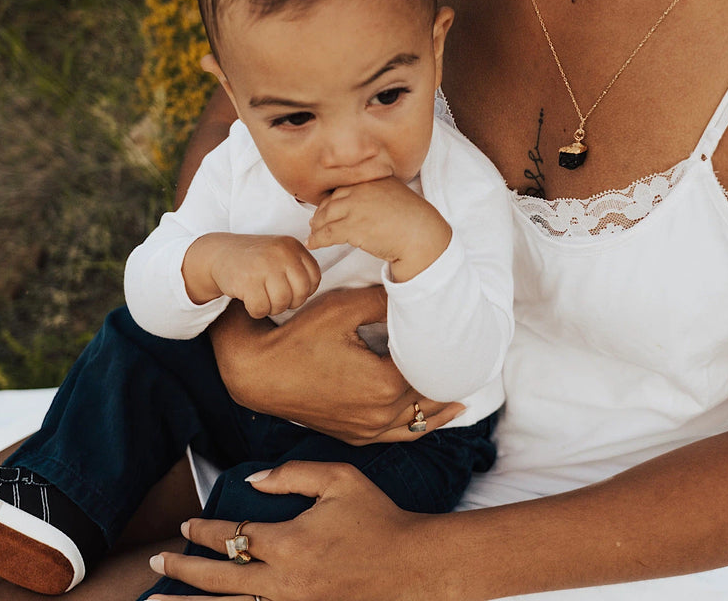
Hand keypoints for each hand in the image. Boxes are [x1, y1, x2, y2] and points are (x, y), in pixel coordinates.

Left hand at [147, 462, 440, 600]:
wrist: (414, 568)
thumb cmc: (379, 520)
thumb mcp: (339, 480)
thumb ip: (292, 475)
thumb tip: (250, 482)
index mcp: (290, 542)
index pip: (230, 536)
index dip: (202, 531)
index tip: (185, 526)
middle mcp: (284, 581)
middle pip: (218, 580)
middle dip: (182, 570)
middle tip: (156, 561)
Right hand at [190, 234, 321, 318]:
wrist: (220, 253)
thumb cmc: (255, 260)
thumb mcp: (280, 254)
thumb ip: (298, 268)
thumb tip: (310, 294)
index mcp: (292, 246)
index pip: (314, 277)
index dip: (304, 291)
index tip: (291, 291)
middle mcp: (280, 253)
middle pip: (300, 293)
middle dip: (290, 303)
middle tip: (276, 299)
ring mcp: (263, 266)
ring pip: (282, 303)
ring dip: (272, 308)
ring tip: (263, 299)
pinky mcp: (246, 280)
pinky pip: (261, 309)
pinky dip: (256, 311)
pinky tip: (250, 301)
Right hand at [208, 286, 462, 444]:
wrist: (256, 373)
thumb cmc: (297, 338)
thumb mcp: (343, 308)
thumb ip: (384, 301)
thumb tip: (412, 290)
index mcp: (385, 384)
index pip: (431, 370)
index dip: (448, 356)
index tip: (464, 343)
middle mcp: (380, 414)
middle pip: (428, 399)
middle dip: (448, 382)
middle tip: (471, 368)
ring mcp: (366, 429)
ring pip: (417, 424)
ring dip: (439, 411)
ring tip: (461, 401)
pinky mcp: (352, 435)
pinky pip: (396, 436)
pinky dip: (417, 428)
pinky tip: (426, 423)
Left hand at [307, 177, 451, 281]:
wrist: (421, 235)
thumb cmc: (413, 220)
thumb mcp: (395, 194)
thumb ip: (377, 192)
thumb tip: (363, 204)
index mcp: (371, 178)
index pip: (343, 188)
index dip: (331, 200)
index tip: (326, 207)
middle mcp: (361, 189)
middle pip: (331, 201)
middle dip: (321, 213)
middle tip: (316, 222)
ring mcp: (355, 207)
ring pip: (326, 216)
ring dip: (317, 227)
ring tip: (314, 234)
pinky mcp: (352, 226)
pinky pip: (327, 233)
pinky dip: (317, 239)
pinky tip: (312, 243)